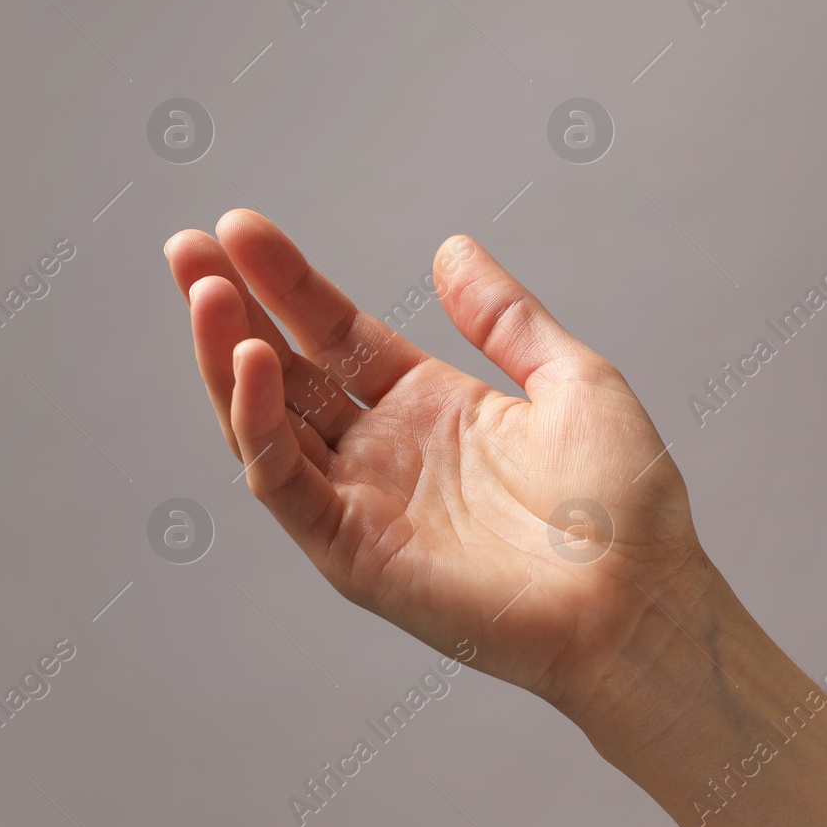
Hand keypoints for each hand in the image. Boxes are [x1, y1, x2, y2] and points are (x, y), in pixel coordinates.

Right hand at [164, 210, 708, 722]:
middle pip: (283, 370)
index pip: (332, 332)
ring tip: (204, 291)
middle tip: (186, 246)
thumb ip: (504, 316)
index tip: (240, 225)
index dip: (286, 281)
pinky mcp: (352, 553)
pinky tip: (250, 364)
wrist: (640, 602)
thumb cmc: (623, 503)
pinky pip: (284, 484)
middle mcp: (383, 451)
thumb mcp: (570, 379)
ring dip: (226, 358)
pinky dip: (258, 426)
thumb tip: (451, 247)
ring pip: (265, 423)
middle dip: (230, 308)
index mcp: (428, 405)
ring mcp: (362, 502)